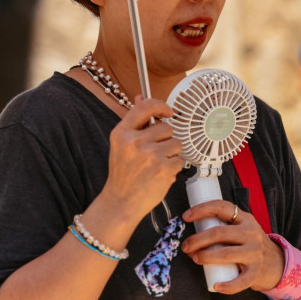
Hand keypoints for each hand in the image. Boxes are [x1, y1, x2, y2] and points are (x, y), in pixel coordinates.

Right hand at [100, 96, 183, 221]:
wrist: (121, 202)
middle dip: (165, 139)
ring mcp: (150, 155)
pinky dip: (173, 168)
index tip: (168, 112)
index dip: (161, 106)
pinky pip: (179, 160)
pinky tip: (159, 175)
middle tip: (153, 154)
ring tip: (156, 165)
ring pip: (175, 143)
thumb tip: (141, 97)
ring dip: (171, 154)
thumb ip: (134, 122)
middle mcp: (135, 142)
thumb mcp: (122, 144)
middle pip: (166, 128)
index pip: (146, 107)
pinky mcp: (163, 168)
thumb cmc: (123, 173)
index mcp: (122, 133)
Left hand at [181, 200, 284, 293]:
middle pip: (219, 233)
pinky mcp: (256, 273)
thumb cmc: (251, 245)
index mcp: (245, 219)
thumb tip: (193, 236)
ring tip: (195, 258)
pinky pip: (239, 281)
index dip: (202, 210)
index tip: (186, 216)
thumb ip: (224, 227)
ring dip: (205, 257)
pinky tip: (216, 286)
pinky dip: (226, 286)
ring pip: (225, 254)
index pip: (222, 207)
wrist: (278, 264)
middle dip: (197, 239)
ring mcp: (255, 253)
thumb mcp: (243, 229)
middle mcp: (251, 234)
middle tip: (186, 246)